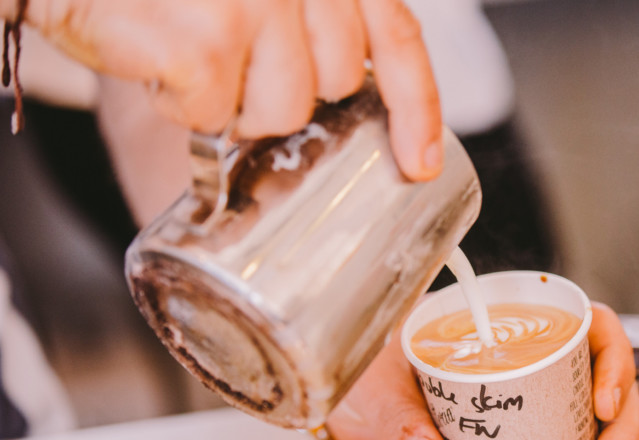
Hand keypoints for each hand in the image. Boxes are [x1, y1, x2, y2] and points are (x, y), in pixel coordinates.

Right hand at [11, 0, 441, 179]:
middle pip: (338, 81)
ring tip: (193, 57)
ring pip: (285, 111)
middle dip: (288, 90)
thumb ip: (309, 18)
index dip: (415, 107)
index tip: (417, 162)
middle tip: (235, 60)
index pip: (396, 35)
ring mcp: (256, 2)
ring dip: (236, 105)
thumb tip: (349, 93)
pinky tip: (158, 60)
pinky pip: (216, 118)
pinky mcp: (208, 41)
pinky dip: (181, 106)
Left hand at [325, 301, 638, 439]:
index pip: (595, 331)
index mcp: (524, 331)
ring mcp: (550, 419)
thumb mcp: (380, 380)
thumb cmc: (378, 372)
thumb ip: (399, 415)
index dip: (617, 363)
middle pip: (616, 399)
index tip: (604, 405)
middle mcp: (551, 373)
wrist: (362, 406)